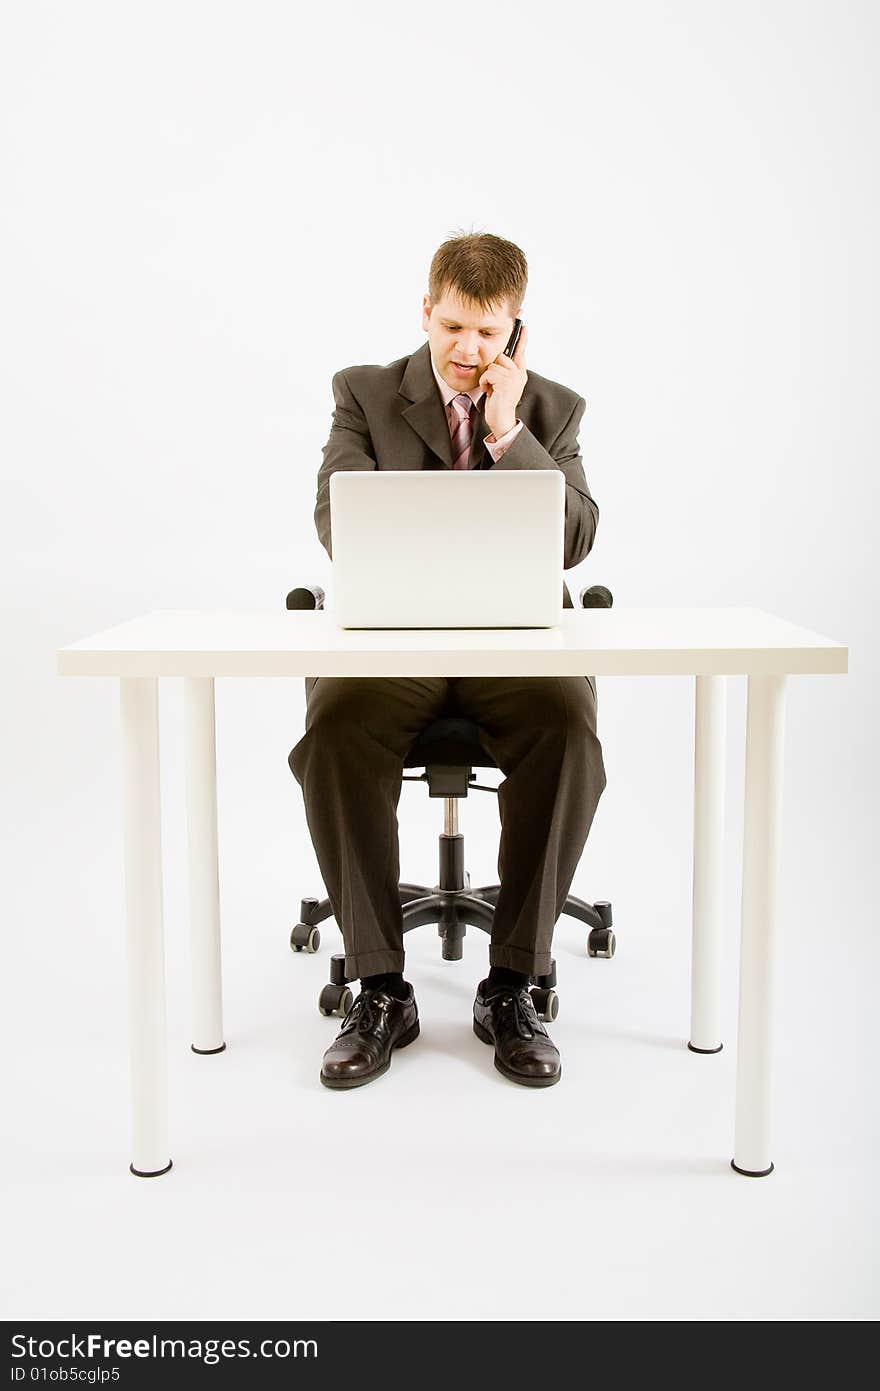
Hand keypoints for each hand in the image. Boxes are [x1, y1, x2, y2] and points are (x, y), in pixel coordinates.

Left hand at [480, 321, 527, 438]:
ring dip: (487, 378)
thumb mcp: (501, 384)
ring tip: (491, 389)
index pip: (521, 351)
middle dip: (492, 368)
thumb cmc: (498, 403)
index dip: (522, 337)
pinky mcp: (506, 383)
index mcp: (519, 373)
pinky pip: (489, 374)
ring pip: (492, 365)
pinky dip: (484, 383)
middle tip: (493, 384)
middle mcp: (519, 374)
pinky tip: (489, 392)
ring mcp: (514, 378)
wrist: (501, 421)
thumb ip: (502, 371)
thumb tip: (499, 357)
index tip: (523, 324)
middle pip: (500, 356)